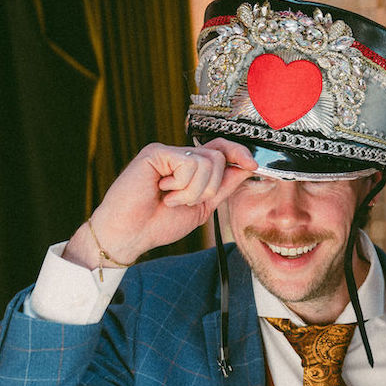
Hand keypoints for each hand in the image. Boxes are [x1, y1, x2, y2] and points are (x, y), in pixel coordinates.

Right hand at [64, 138, 258, 269]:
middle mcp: (180, 156)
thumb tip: (247, 168)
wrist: (130, 234)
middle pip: (219, 156)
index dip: (239, 153)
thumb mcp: (202, 207)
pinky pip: (189, 164)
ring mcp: (167, 152)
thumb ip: (222, 187)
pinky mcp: (156, 153)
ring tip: (171, 199)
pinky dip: (181, 186)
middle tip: (186, 201)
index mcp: (190, 168)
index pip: (221, 150)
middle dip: (210, 187)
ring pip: (207, 162)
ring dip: (193, 191)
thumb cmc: (159, 223)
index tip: (254, 164)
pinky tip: (162, 192)